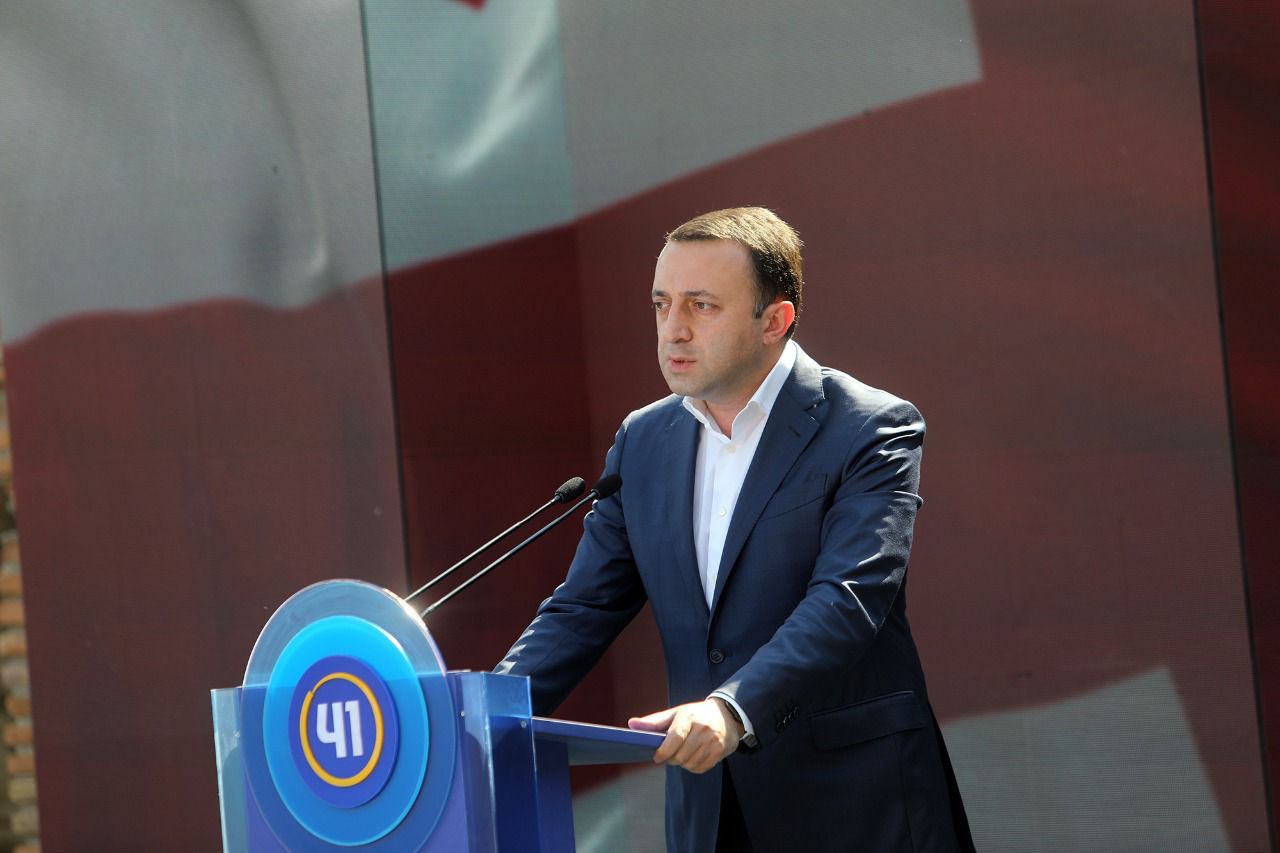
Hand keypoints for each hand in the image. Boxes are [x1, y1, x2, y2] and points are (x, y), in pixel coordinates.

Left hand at [627, 698, 742, 772]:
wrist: (727, 714)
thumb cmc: (695, 715)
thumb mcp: (675, 713)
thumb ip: (654, 722)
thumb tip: (631, 724)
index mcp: (688, 716)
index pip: (675, 737)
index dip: (664, 751)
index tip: (657, 757)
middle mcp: (703, 728)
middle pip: (681, 755)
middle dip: (672, 759)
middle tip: (670, 755)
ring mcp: (713, 740)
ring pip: (690, 763)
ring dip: (682, 763)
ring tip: (682, 754)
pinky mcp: (720, 751)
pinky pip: (701, 768)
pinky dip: (693, 767)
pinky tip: (693, 757)